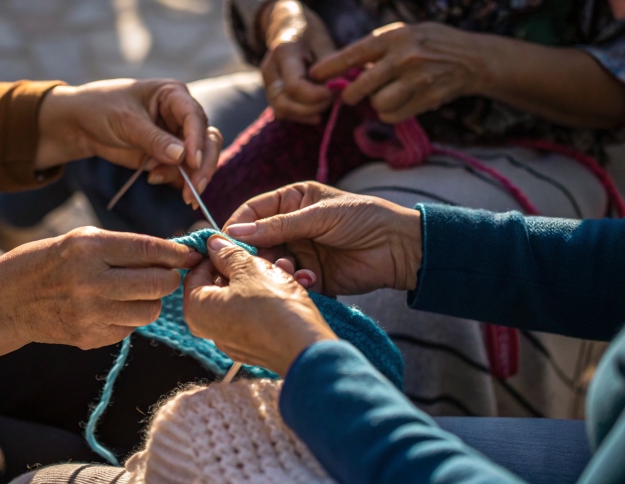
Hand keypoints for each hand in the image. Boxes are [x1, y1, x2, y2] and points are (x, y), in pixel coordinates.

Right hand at [0, 227, 202, 349]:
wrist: (5, 301)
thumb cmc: (47, 262)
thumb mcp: (80, 240)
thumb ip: (123, 247)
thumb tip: (170, 254)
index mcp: (89, 248)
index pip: (149, 250)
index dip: (176, 253)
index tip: (190, 254)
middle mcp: (91, 281)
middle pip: (157, 284)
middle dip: (170, 279)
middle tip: (165, 274)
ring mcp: (90, 313)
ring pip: (150, 311)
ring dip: (151, 300)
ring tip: (135, 292)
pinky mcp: (89, 338)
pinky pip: (130, 329)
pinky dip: (129, 318)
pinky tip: (111, 308)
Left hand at [35, 79, 221, 204]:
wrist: (80, 124)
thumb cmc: (102, 108)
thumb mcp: (126, 121)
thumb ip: (154, 139)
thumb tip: (182, 156)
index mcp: (173, 95)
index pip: (195, 117)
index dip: (197, 140)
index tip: (193, 162)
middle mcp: (181, 116)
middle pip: (207, 140)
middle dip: (202, 165)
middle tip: (194, 190)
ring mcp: (177, 137)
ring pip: (199, 159)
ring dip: (186, 176)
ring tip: (155, 179)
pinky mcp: (168, 157)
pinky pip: (183, 171)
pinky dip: (175, 181)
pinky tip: (153, 179)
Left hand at [183, 235, 336, 375]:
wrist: (306, 348)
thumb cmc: (274, 306)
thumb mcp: (250, 268)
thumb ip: (228, 254)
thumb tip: (214, 244)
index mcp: (198, 309)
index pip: (196, 271)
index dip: (215, 253)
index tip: (234, 243)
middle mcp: (209, 329)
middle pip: (220, 285)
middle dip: (243, 265)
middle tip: (262, 254)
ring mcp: (231, 340)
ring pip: (241, 297)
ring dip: (260, 278)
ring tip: (283, 266)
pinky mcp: (253, 346)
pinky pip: (254, 314)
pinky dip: (267, 298)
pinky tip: (287, 285)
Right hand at [224, 181, 421, 295]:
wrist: (400, 248)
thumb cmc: (364, 217)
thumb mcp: (318, 215)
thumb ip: (277, 226)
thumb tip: (235, 233)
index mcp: (291, 201)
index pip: (253, 213)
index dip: (237, 227)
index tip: (224, 243)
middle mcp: (291, 227)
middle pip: (257, 242)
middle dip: (254, 255)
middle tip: (252, 266)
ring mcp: (301, 253)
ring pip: (272, 265)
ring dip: (277, 270)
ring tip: (291, 272)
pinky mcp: (312, 277)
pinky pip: (291, 282)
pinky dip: (296, 283)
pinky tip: (311, 281)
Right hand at [260, 1, 335, 122]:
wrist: (288, 27)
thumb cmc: (309, 33)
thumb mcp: (323, 42)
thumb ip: (329, 67)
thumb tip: (338, 89)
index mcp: (282, 53)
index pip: (294, 86)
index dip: (315, 95)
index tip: (333, 91)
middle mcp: (269, 71)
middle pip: (284, 104)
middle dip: (311, 108)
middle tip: (331, 99)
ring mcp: (267, 84)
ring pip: (281, 111)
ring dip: (306, 114)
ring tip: (325, 105)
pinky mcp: (270, 93)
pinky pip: (283, 112)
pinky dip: (301, 116)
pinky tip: (316, 113)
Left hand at [310, 22, 488, 123]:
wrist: (473, 59)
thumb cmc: (430, 43)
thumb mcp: (404, 33)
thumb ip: (376, 48)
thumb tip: (341, 67)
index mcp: (394, 37)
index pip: (353, 54)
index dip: (330, 67)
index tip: (314, 76)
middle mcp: (404, 58)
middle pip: (360, 87)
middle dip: (350, 95)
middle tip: (351, 95)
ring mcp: (417, 81)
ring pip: (377, 104)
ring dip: (374, 104)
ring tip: (383, 94)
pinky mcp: (426, 100)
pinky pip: (392, 116)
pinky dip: (389, 113)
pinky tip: (396, 103)